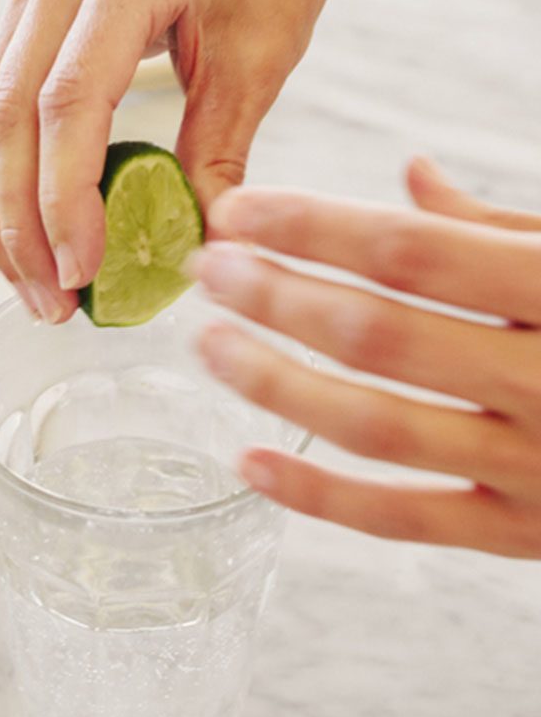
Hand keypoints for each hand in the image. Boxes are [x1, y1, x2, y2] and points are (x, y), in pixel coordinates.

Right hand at [0, 0, 332, 322]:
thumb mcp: (261, 65)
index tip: (79, 273)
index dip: (63, 197)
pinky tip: (21, 236)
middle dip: (19, 224)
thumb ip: (218, 155)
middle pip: (4, 117)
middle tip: (50, 303)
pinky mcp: (18, 20)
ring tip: (31, 287)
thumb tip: (189, 253)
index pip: (68, 99)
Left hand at [193, 157, 540, 557]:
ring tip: (208, 345)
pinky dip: (317, 497)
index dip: (312, 226)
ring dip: (275, 383)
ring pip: (376, 428)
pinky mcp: (527, 537)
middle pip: (378, 334)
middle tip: (208, 270)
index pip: (412, 250)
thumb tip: (407, 178)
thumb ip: (504, 226)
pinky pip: (405, 522)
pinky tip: (246, 460)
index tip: (238, 208)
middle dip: (275, 296)